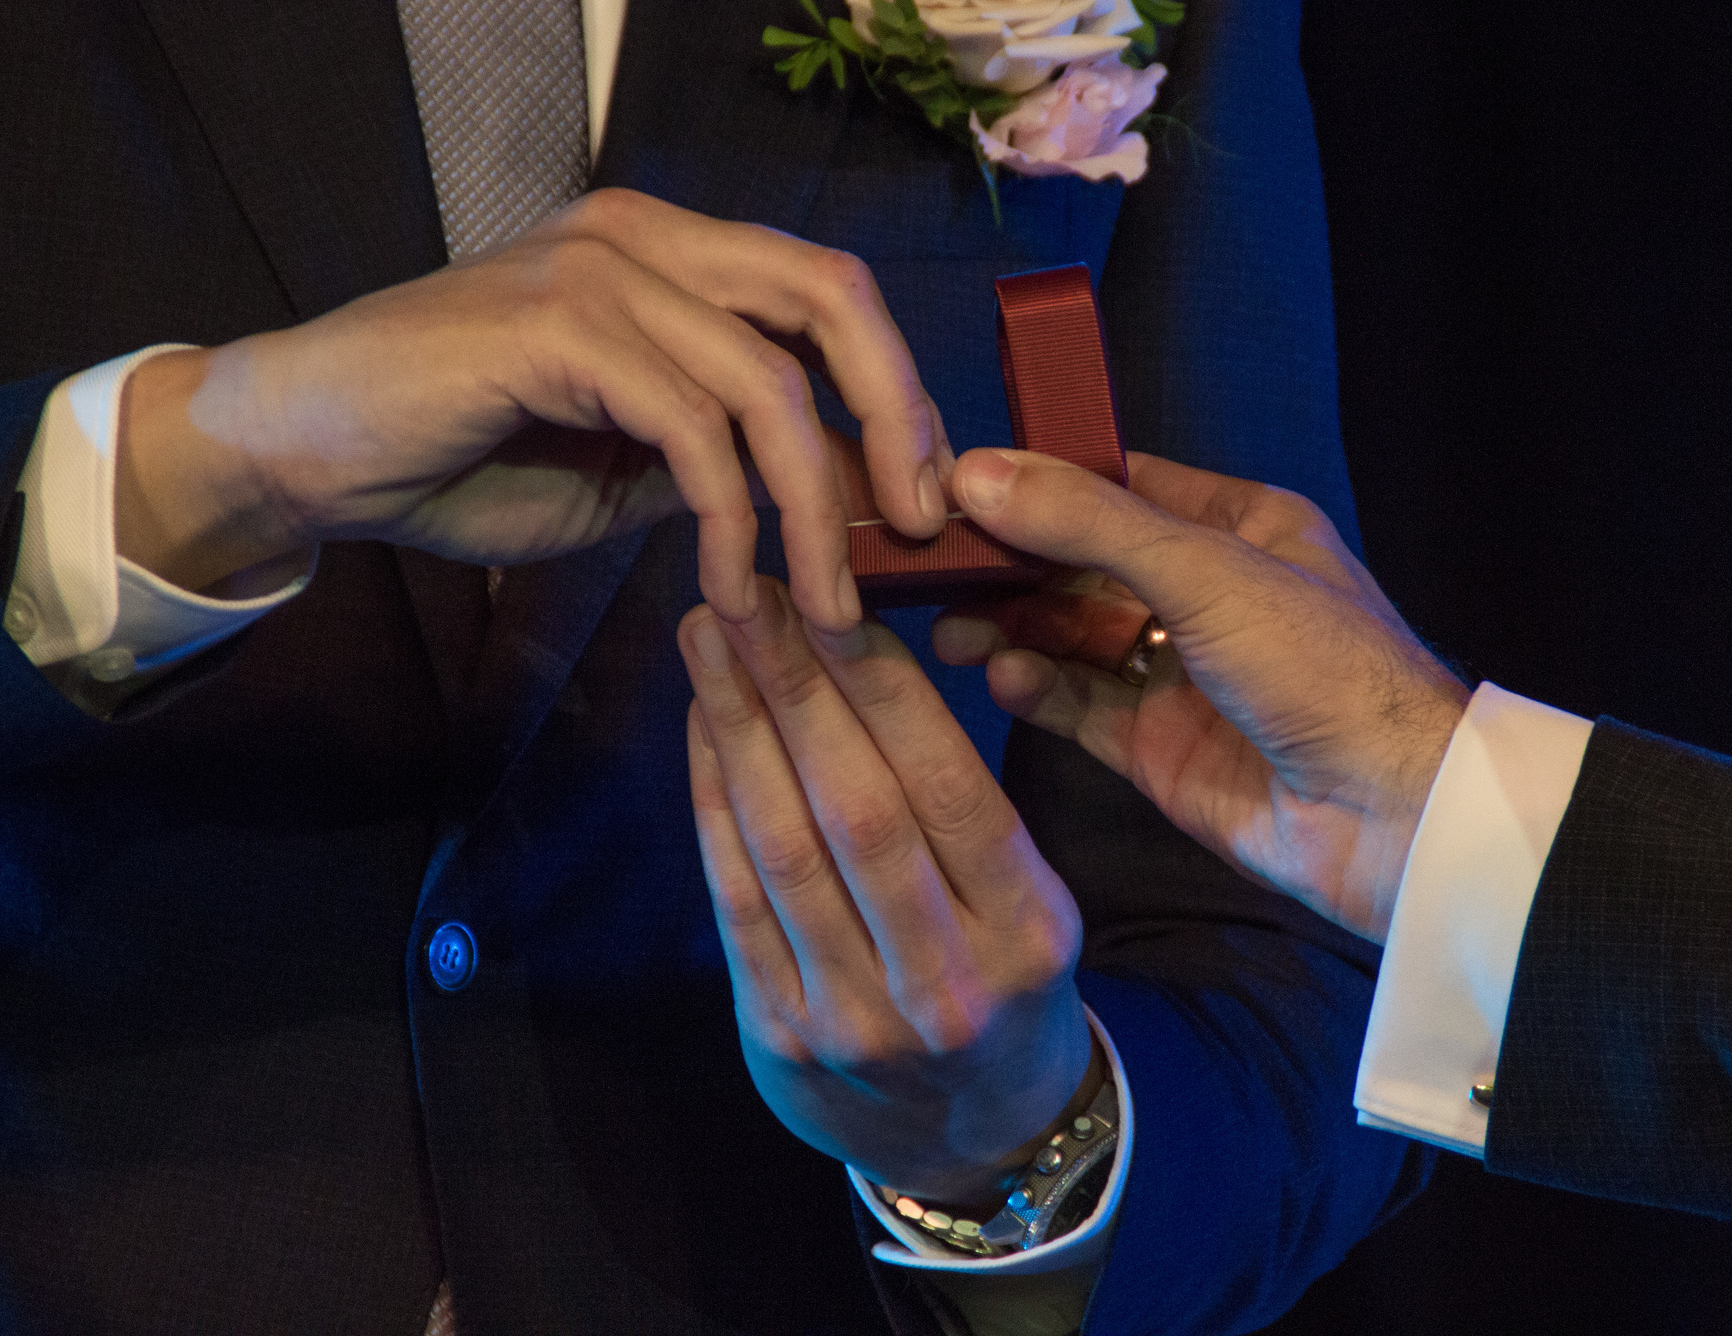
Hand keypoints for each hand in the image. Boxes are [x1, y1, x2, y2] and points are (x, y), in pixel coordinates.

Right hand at [114, 188, 952, 630]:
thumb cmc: (464, 458)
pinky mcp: (555, 324)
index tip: (924, 498)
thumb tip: (840, 490)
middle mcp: (644, 236)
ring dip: (811, 509)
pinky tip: (724, 586)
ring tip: (821, 605)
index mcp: (671, 251)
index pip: (828, 293)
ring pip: (766, 380)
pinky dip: (727, 519)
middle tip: (920, 528)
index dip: (898, 390)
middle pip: (832, 296)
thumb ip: (726, 453)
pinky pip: (690, 426)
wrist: (309, 450)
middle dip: (899, 417)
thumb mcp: (628, 465)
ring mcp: (598, 269)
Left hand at [678, 578, 1092, 1203]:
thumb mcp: (1029, 898)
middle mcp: (946, 981)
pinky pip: (736, 901)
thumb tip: (860, 651)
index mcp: (1027, 929)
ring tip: (708, 635)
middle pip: (857, 808)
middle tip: (744, 590)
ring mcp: (856, 1018)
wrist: (978, 1140)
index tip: (830, 593)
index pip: (946, 784)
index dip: (880, 684)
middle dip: (793, 686)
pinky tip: (702, 726)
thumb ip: (960, 803)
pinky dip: (713, 803)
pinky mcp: (782, 1036)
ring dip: (739, 729)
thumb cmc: (1003, 981)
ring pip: (786, 848)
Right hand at [930, 449, 1470, 943]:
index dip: (1040, 482)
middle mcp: (1205, 594)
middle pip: (1081, 564)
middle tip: (934, 567)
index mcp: (1238, 527)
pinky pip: (1079, 706)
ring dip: (1011, 628)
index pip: (1118, 484)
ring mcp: (1180, 674)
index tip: (959, 483)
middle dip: (1010, 565)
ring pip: (1070, 636)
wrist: (1392, 813)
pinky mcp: (1159, 747)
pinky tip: (1003, 677)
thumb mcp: (1204, 569)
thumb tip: (979, 474)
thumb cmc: (1329, 669)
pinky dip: (1036, 689)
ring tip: (953, 631)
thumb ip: (1087, 523)